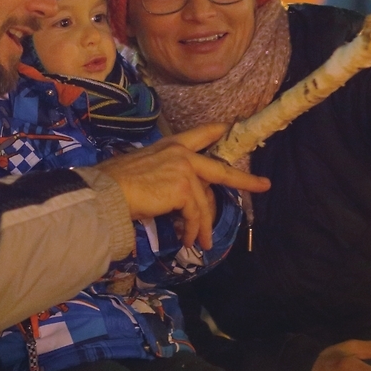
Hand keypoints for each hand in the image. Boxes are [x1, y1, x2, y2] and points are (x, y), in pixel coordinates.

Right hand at [91, 123, 269, 249]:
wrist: (106, 192)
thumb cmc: (114, 184)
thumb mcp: (143, 171)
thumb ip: (165, 176)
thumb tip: (177, 198)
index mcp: (169, 146)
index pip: (198, 134)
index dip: (215, 131)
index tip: (228, 127)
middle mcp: (180, 153)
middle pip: (220, 169)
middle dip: (245, 179)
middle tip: (264, 185)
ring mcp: (185, 169)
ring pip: (204, 203)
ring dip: (203, 226)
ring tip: (201, 243)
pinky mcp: (184, 188)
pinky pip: (195, 214)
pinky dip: (193, 230)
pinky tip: (188, 240)